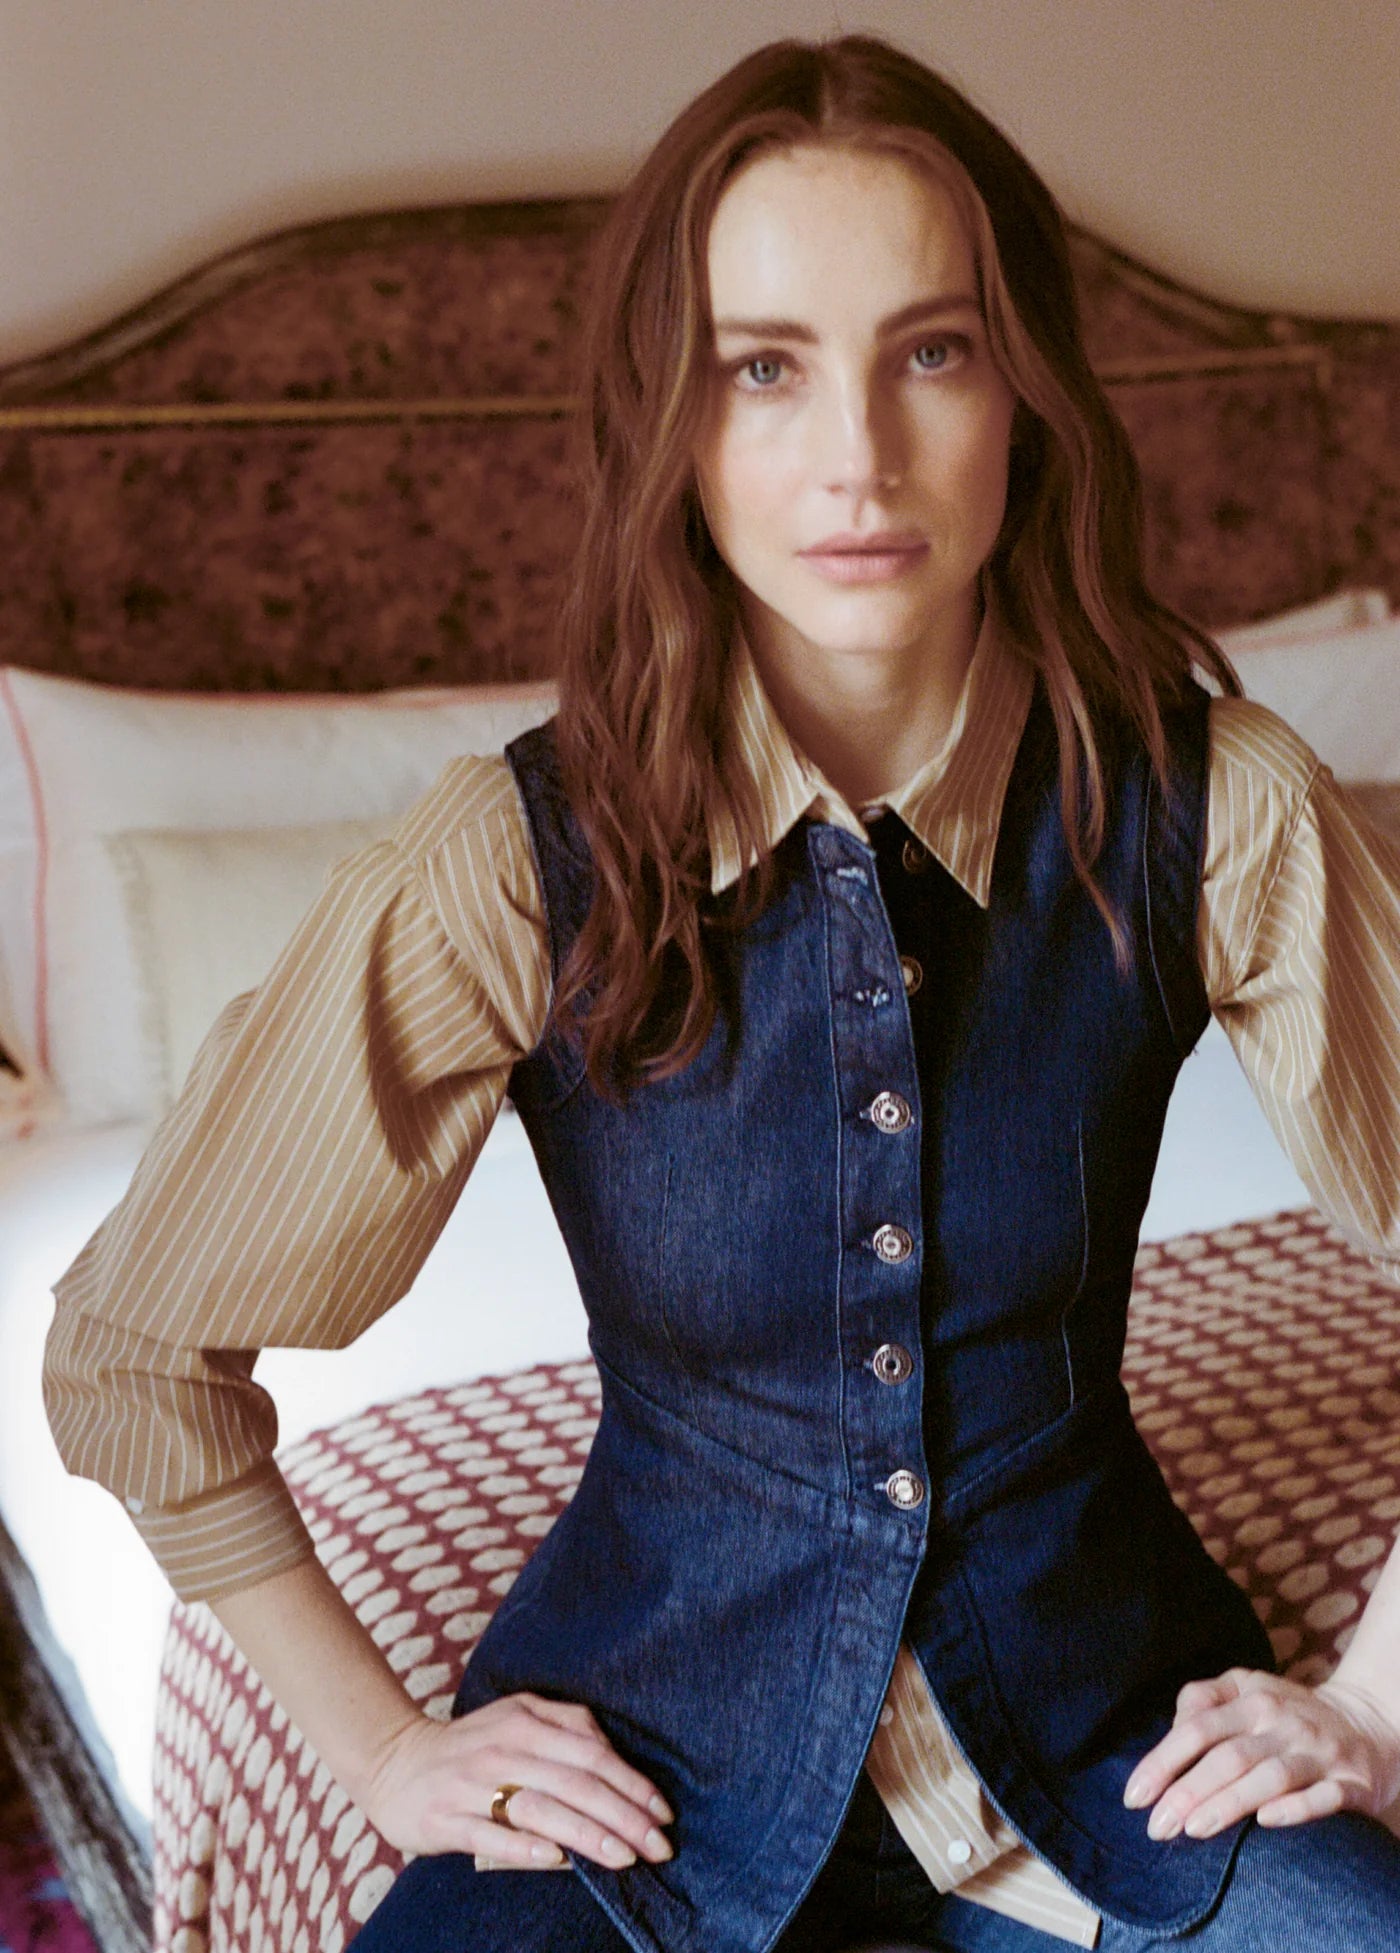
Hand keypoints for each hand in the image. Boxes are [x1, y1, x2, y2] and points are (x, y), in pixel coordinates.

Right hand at [359, 1690, 675, 1869]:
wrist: (395, 1760)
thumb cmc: (473, 1745)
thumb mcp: (519, 1717)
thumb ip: (566, 1726)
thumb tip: (613, 1755)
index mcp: (527, 1720)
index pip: (592, 1752)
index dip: (632, 1783)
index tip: (663, 1814)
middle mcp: (503, 1748)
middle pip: (575, 1782)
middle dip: (623, 1816)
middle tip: (659, 1846)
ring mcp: (473, 1784)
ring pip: (541, 1809)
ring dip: (588, 1834)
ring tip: (625, 1858)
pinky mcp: (446, 1817)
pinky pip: (491, 1835)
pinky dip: (525, 1848)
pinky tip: (557, 1862)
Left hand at [1124, 1667, 1399, 1841]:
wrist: (1367, 1722)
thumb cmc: (1285, 1713)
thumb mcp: (1245, 1690)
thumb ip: (1204, 1701)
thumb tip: (1170, 1729)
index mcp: (1250, 1697)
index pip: (1197, 1728)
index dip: (1162, 1762)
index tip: (1134, 1797)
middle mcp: (1282, 1721)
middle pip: (1228, 1755)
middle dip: (1187, 1791)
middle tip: (1157, 1828)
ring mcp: (1317, 1751)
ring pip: (1270, 1776)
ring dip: (1229, 1803)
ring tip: (1194, 1830)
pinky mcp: (1350, 1783)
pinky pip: (1323, 1798)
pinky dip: (1295, 1809)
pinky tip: (1266, 1823)